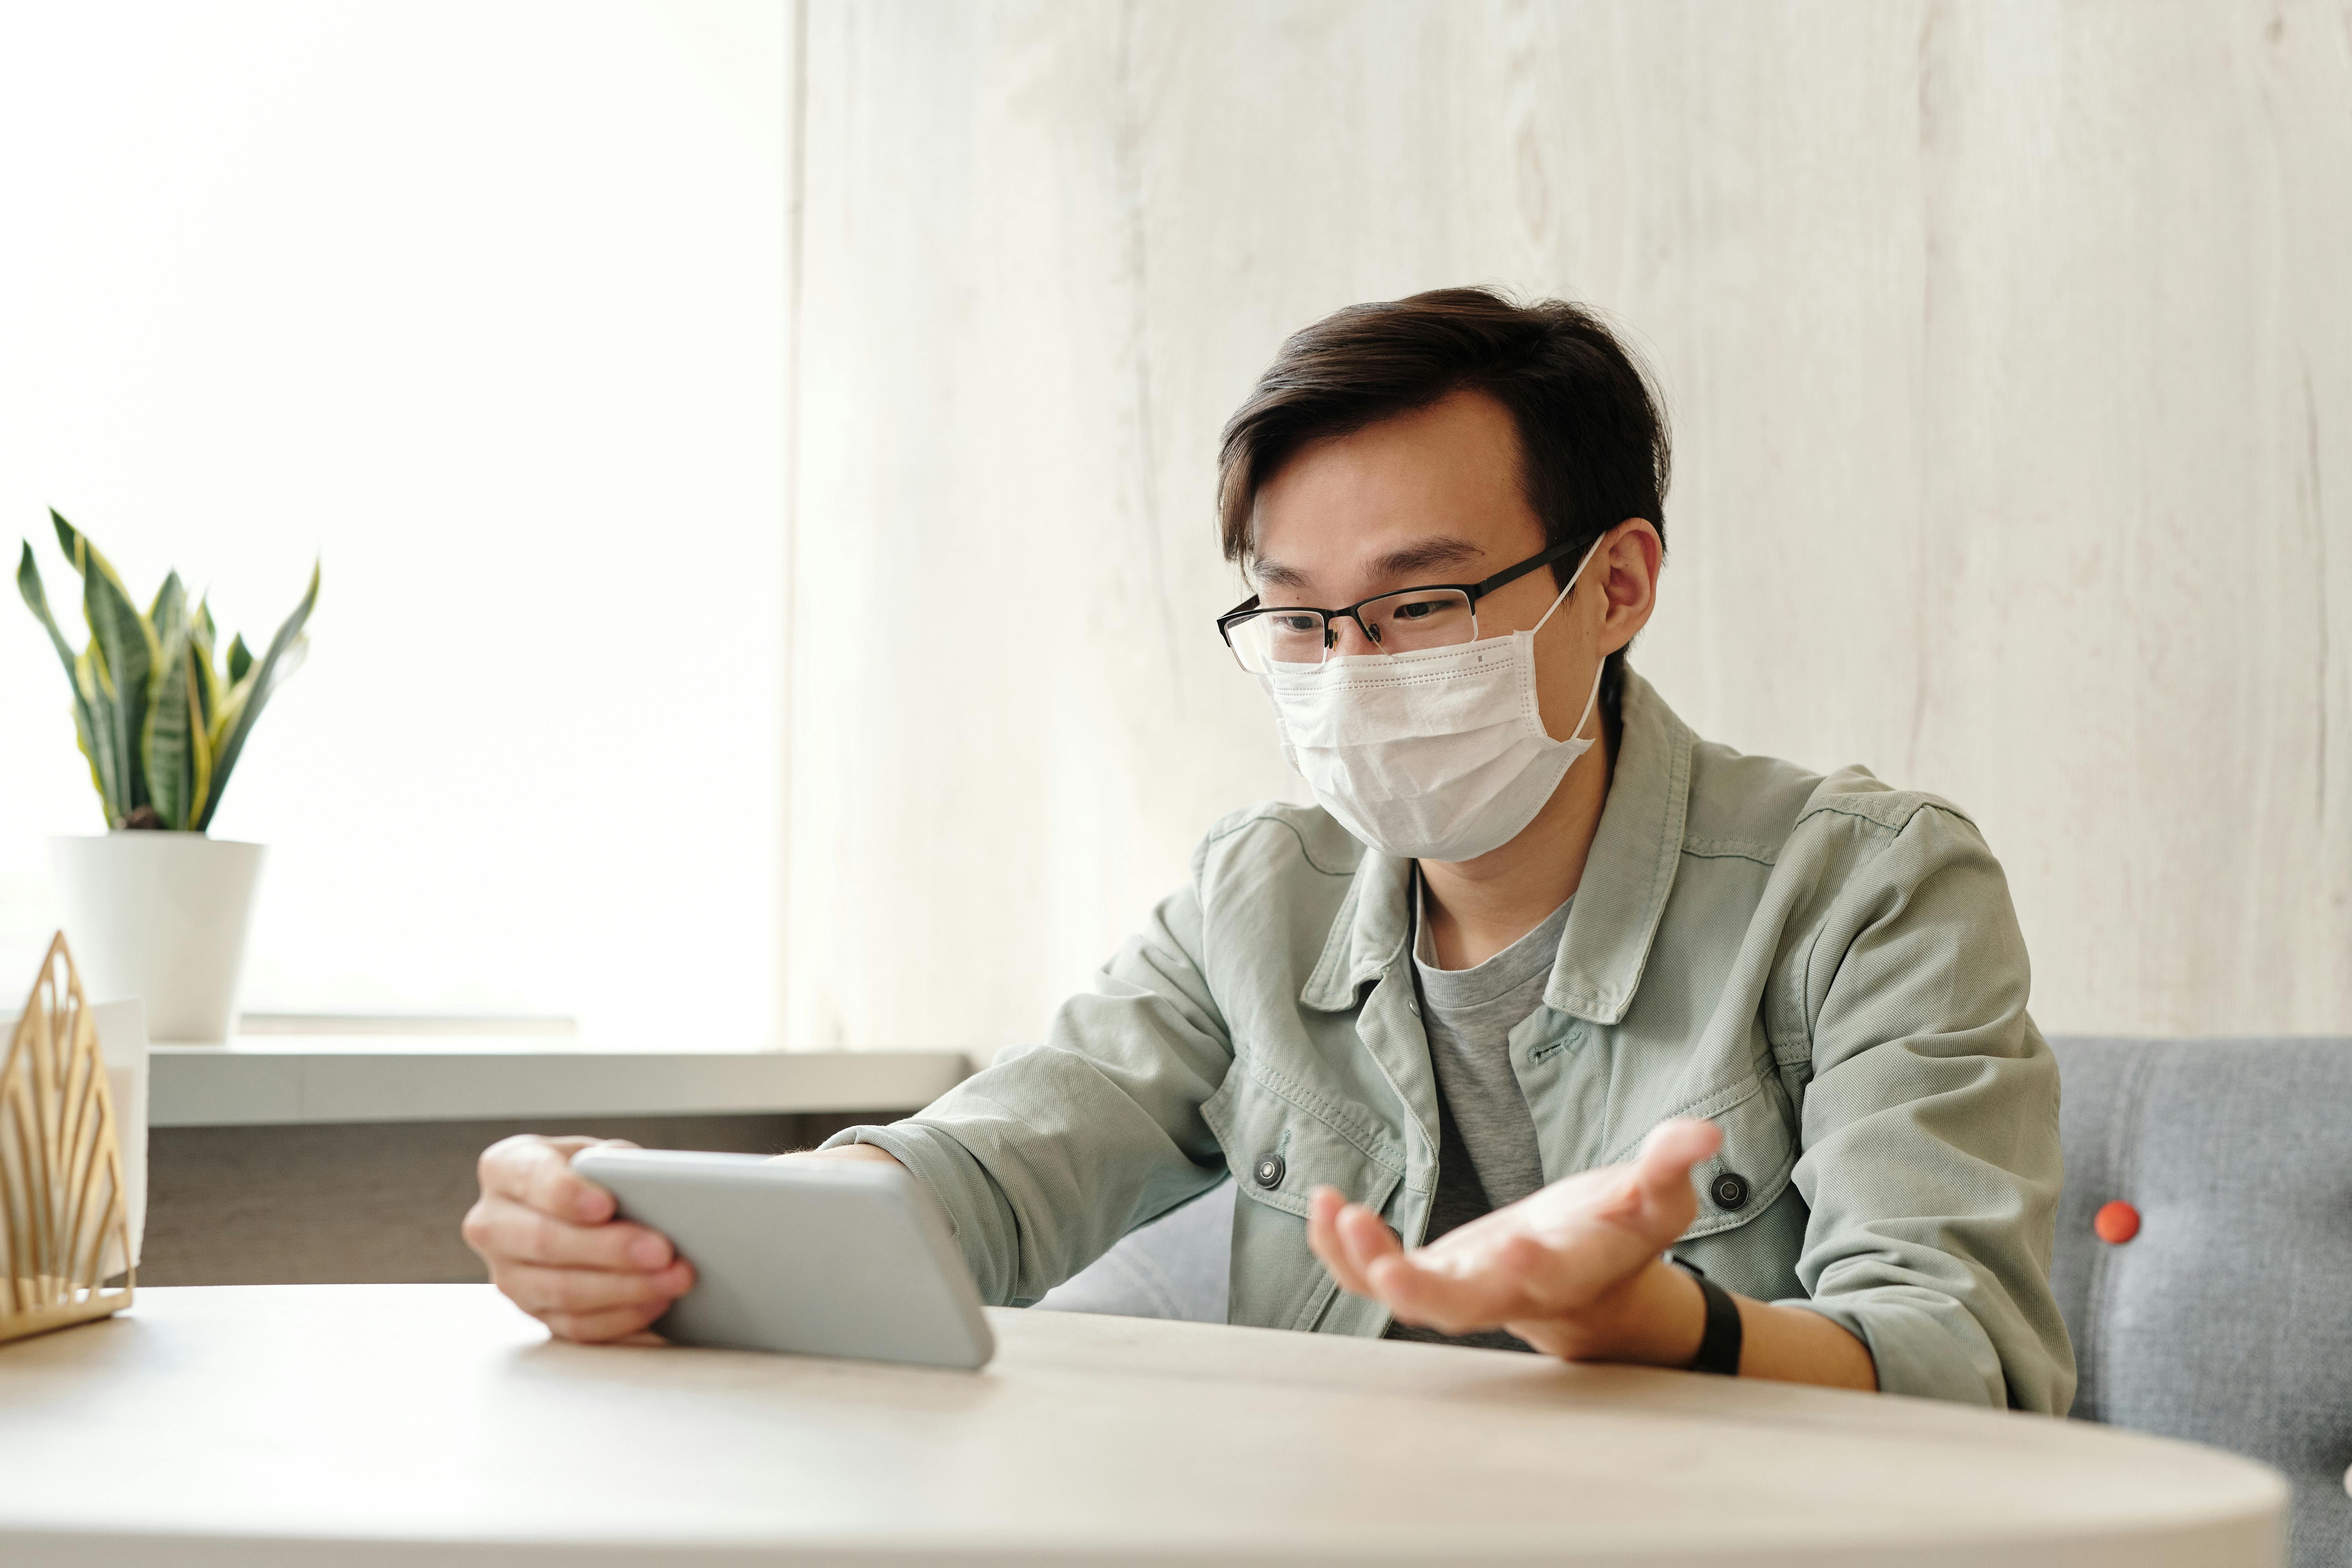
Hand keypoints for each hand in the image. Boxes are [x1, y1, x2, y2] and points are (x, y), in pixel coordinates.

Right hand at [461, 1134, 694, 1343]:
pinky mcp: (531, 1312)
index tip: (606, 1204)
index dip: (567, 1194)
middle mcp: (493, 1223)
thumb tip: (640, 1181)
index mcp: (505, 1168)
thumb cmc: (588, 1175)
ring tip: (673, 1279)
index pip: (531, 1179)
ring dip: (625, 1289)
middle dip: (609, 1249)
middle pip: (545, 1242)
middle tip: (662, 1250)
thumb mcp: (597, 1153)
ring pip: (562, 1290)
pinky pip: (574, 1325)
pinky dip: (620, 1317)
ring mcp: (507, 1273)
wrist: (572, 1209)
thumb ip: (612, 1161)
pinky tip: (657, 1302)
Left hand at [1306, 1117, 1721, 1363]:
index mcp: (1566, 1271)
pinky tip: (1320, 1206)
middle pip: (1460, 1309)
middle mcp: (1507, 1291)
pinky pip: (1376, 1270)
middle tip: (1386, 1267)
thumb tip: (1703, 1133)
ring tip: (1336, 1215)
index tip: (1514, 1247)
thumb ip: (1671, 1165)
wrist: (1592, 1282)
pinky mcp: (1431, 1274)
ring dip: (1364, 1263)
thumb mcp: (1659, 1199)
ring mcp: (1462, 1288)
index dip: (1529, 1269)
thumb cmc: (1624, 1232)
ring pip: (1407, 1295)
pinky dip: (1343, 1249)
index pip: (1547, 1279)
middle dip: (1423, 1291)